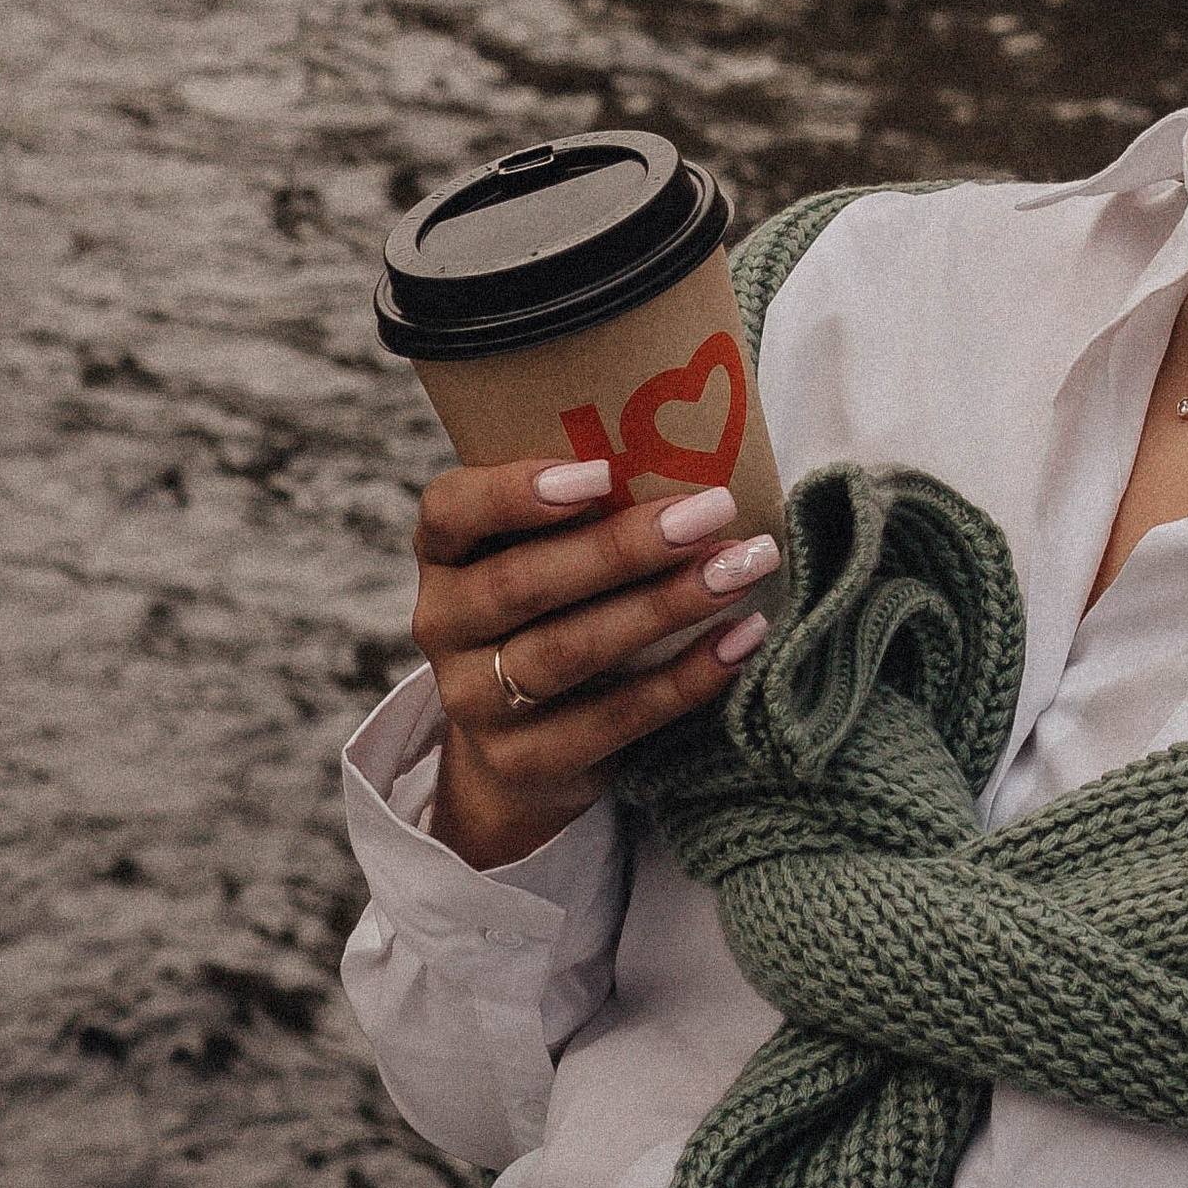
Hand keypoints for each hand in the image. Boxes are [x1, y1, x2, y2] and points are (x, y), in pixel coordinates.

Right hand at [411, 451, 778, 868]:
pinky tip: (742, 639)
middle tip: (713, 510)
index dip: (515, 492)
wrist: (524, 736)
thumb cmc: (560, 600)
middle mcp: (444, 624)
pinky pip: (611, 720)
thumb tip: (709, 427)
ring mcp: (475, 700)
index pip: (450, 512)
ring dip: (665, 606)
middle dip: (624, 547)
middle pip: (523, 584)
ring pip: (566, 652)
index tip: (602, 473)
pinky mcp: (523, 760)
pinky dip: (685, 679)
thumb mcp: (549, 545)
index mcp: (446, 552)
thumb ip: (595, 499)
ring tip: (742, 567)